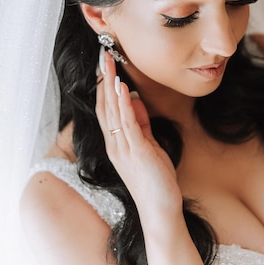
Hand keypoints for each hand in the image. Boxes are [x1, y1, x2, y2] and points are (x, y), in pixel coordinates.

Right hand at [95, 50, 181, 218]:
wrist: (160, 210)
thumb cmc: (155, 180)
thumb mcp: (148, 145)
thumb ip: (140, 123)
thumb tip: (134, 99)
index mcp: (115, 142)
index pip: (105, 108)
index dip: (104, 85)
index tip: (105, 64)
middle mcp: (114, 143)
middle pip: (103, 105)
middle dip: (103, 78)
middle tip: (103, 54)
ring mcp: (122, 147)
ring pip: (111, 110)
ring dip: (110, 84)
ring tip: (109, 63)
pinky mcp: (135, 151)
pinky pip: (126, 123)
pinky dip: (123, 103)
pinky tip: (122, 87)